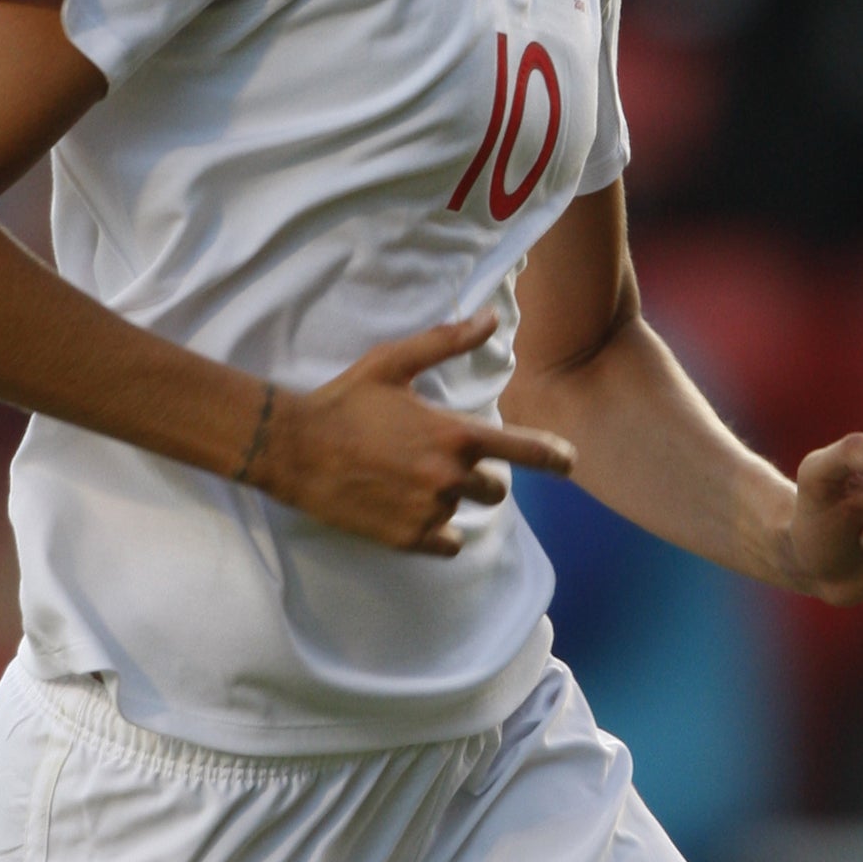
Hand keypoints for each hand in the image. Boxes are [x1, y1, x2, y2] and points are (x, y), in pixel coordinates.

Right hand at [256, 315, 574, 556]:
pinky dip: (437, 531)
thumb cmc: (345, 401)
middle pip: (497, 490)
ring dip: (452, 500)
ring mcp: (430, 511)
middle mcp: (450, 477)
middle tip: (444, 463)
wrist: (292, 448)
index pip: (527, 451)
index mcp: (455, 434)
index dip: (555, 458)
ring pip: (466, 514)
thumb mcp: (394, 363)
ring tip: (415, 482)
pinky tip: (412, 511)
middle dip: (481, 477)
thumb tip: (491, 318)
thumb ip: (447, 342)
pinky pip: (446, 543)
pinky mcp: (407, 538)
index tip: (569, 462)